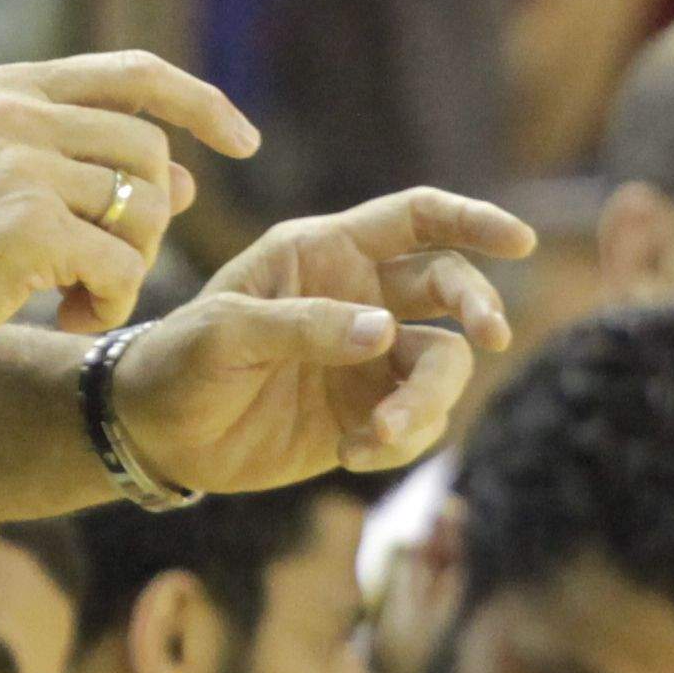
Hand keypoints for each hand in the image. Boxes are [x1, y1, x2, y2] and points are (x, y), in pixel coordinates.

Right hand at [0, 53, 255, 361]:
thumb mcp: (7, 184)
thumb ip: (88, 168)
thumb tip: (185, 177)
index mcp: (14, 87)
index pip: (137, 72)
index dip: (202, 102)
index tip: (245, 140)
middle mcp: (18, 110)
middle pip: (149, 150)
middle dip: (151, 221)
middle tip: (106, 272)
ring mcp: (22, 162)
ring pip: (143, 209)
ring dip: (128, 270)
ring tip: (81, 300)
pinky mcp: (26, 224)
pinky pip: (120, 265)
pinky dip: (108, 303)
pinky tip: (66, 320)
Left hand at [116, 187, 532, 490]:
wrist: (153, 433)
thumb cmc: (177, 359)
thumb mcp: (225, 333)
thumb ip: (303, 326)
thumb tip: (388, 333)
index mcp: (324, 252)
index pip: (415, 218)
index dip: (471, 222)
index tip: (520, 241)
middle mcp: (359, 296)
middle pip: (448, 286)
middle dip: (477, 309)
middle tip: (490, 337)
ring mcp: (368, 357)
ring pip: (443, 364)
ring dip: (424, 402)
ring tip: (373, 437)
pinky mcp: (368, 413)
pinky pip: (420, 422)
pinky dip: (401, 441)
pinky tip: (352, 454)